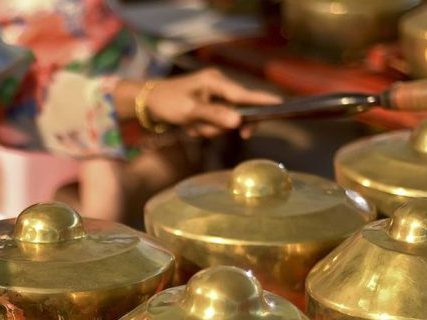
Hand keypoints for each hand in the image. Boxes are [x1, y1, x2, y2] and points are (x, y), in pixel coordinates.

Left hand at [144, 68, 280, 138]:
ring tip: (190, 126)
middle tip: (199, 128)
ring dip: (208, 129)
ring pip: (225, 123)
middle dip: (219, 126)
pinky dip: (203, 129)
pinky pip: (214, 125)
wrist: (145, 104)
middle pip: (237, 113)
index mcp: (216, 82)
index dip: (262, 102)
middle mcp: (218, 87)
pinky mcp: (208, 108)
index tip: (281, 106)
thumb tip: (238, 122)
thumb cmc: (166, 102)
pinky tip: (189, 126)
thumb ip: (214, 115)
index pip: (244, 95)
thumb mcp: (189, 110)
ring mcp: (214, 98)